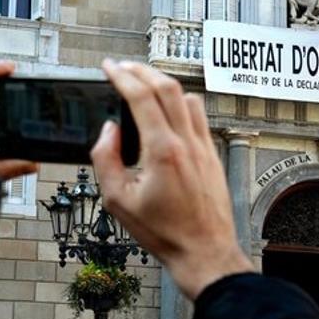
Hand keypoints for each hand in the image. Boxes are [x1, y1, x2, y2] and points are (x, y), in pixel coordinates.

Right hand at [91, 60, 252, 299]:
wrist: (204, 252)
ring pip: (187, 97)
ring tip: (145, 84)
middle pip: (167, 87)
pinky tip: (169, 111)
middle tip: (123, 67)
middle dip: (142, 70)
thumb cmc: (164, 232)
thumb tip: (108, 131)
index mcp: (162, 151)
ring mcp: (204, 147)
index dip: (122, 76)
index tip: (109, 67)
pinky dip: (181, 103)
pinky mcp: (212, 155)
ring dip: (164, 84)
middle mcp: (187, 143)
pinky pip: (199, 116)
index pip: (141, 97)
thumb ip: (106, 160)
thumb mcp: (118, 201)